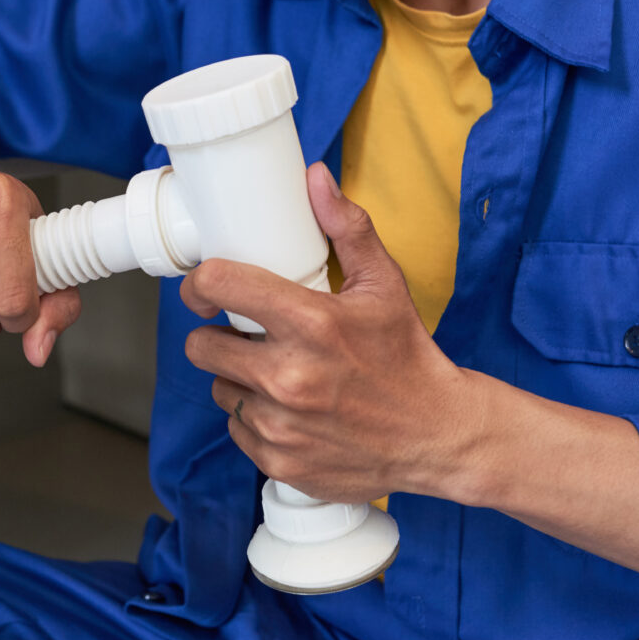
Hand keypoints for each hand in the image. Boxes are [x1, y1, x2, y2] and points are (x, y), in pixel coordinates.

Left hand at [182, 162, 476, 503]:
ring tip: (276, 372)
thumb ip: (346, 226)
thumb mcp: (383, 283)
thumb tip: (314, 177)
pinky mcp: (280, 462)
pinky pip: (237, 428)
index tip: (203, 288)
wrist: (438, 436)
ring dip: (238, 377)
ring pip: (220, 387)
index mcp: (311, 323)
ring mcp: (281, 425)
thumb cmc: (405, 355)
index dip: (200, 283)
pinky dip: (254, 418)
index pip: (219, 285)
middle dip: (217, 334)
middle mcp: (289, 377)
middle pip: (201, 345)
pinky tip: (289, 409)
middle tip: (246, 333)